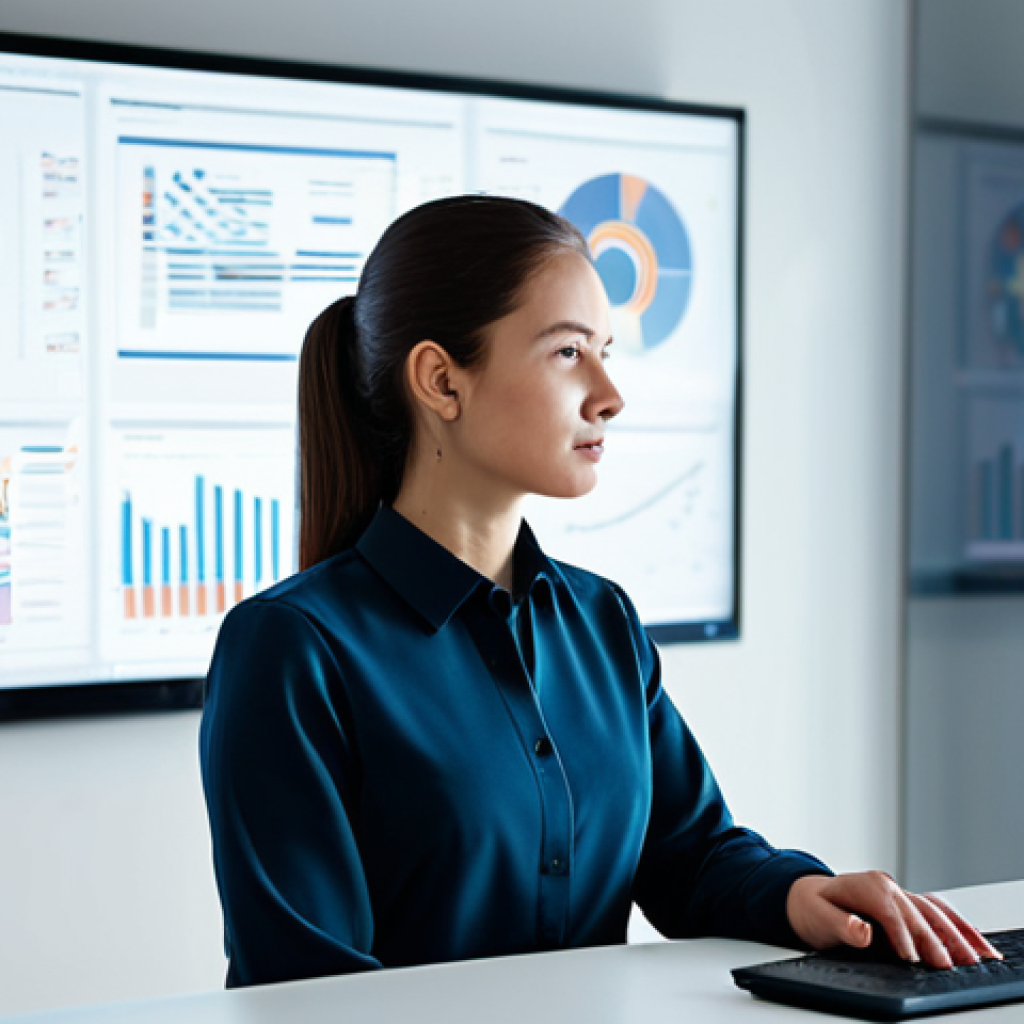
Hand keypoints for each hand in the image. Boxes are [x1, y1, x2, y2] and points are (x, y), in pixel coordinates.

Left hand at [786, 872, 1002, 968]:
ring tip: (975, 958)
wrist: (809, 897)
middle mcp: (887, 885)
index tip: (912, 959)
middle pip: (916, 912)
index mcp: (866, 885)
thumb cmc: (813, 908)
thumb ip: (840, 925)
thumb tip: (862, 930)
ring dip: (956, 934)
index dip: (902, 935)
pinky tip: (976, 943)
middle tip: (947, 967)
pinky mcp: (908, 904)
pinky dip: (958, 927)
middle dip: (933, 939)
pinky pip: (938, 912)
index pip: (889, 911)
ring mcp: (900, 893)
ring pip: (934, 911)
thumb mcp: (818, 917)